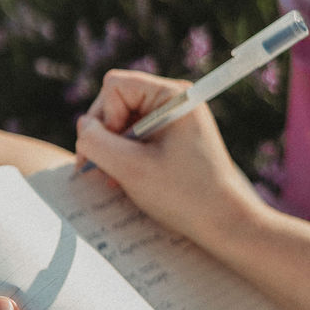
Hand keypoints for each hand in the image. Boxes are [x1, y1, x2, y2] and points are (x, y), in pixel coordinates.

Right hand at [74, 68, 263, 245]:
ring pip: (124, 120)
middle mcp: (175, 99)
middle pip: (117, 101)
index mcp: (172, 96)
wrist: (225, 222)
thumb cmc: (183, 195)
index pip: (115, 87)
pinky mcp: (175, 136)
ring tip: (117, 178)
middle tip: (105, 170)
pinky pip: (137, 134)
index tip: (113, 151)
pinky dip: (126, 155)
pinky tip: (127, 178)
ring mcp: (175, 118)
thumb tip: (84, 126)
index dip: (104, 117)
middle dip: (106, 135)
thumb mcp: (130, 168)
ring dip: (114, 148)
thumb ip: (96, 142)